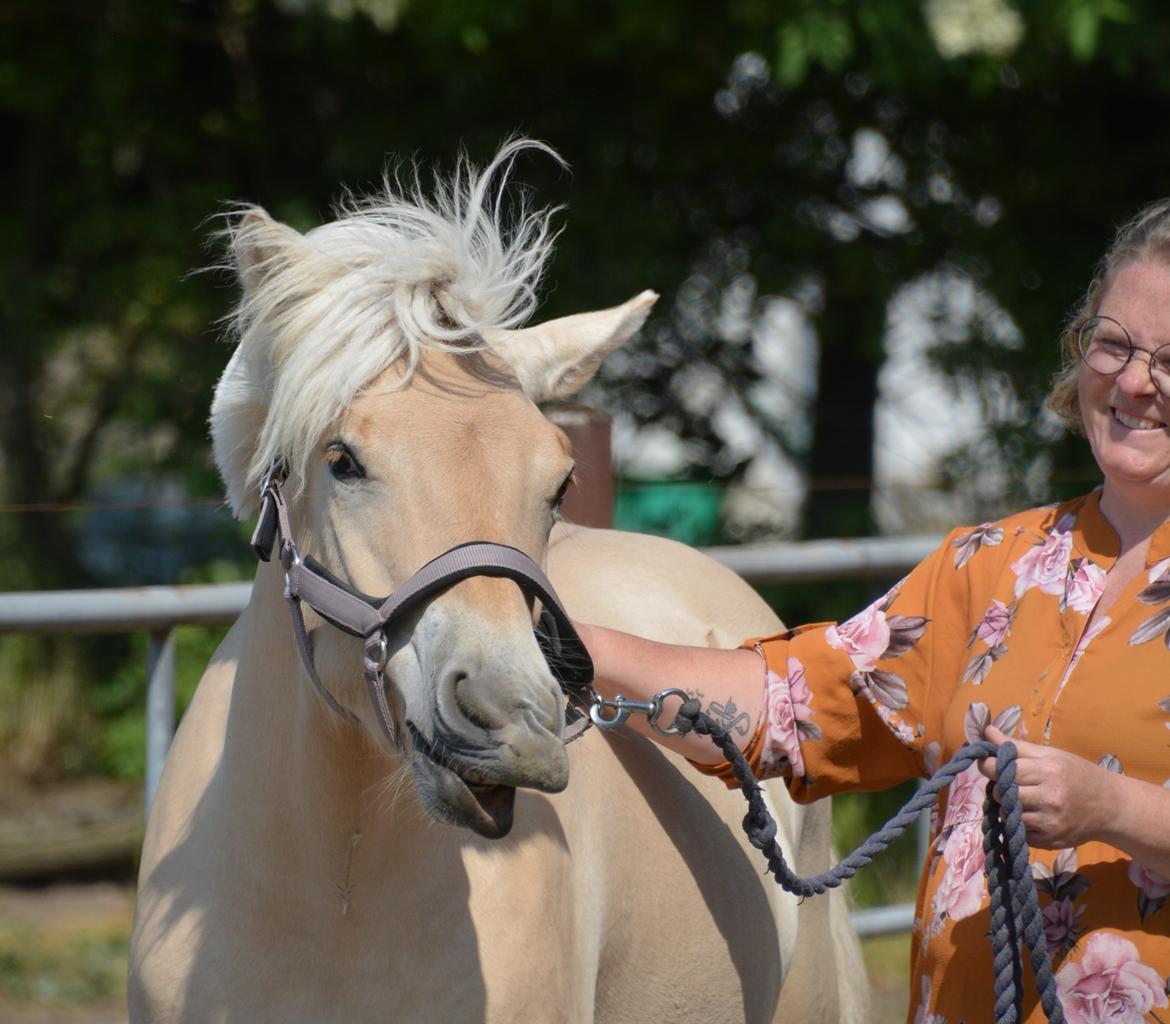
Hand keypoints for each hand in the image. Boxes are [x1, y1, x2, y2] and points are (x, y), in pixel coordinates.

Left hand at [976, 726, 1113, 849]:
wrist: (1112, 807)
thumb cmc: (1078, 774)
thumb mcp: (1051, 755)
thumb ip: (1016, 746)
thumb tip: (987, 732)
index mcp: (1048, 771)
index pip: (1001, 769)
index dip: (987, 765)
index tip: (988, 764)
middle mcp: (1049, 798)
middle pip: (1001, 794)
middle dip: (998, 787)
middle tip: (1008, 784)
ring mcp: (1050, 823)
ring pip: (1007, 815)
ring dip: (1007, 807)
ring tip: (1020, 799)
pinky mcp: (1050, 841)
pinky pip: (1020, 833)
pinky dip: (1020, 825)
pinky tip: (1032, 815)